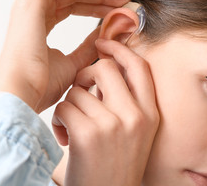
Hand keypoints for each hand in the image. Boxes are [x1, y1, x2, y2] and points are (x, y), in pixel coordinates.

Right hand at [0, 0, 128, 112]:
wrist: (23, 93)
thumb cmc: (41, 84)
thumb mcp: (74, 63)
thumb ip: (88, 46)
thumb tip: (106, 32)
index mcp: (40, 24)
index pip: (71, 5)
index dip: (96, 4)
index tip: (118, 8)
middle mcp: (34, 10)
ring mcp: (31, 4)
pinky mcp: (31, 0)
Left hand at [52, 39, 159, 185]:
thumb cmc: (112, 163)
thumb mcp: (132, 132)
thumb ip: (122, 101)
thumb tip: (101, 68)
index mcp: (149, 114)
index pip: (139, 67)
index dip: (119, 50)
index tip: (103, 42)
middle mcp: (135, 116)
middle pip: (103, 68)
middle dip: (84, 75)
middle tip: (79, 90)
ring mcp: (112, 125)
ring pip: (76, 89)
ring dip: (68, 106)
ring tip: (72, 127)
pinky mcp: (87, 134)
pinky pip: (63, 107)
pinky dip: (58, 120)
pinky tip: (64, 137)